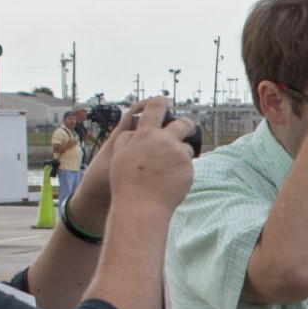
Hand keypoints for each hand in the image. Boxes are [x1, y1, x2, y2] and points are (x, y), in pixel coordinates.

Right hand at [95, 93, 194, 215]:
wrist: (141, 206)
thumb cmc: (126, 182)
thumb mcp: (119, 155)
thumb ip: (128, 138)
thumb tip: (137, 129)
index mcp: (145, 134)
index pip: (157, 107)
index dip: (161, 102)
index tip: (165, 102)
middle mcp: (165, 141)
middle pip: (184, 123)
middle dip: (186, 125)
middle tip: (185, 129)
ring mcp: (179, 155)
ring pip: (186, 148)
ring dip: (180, 155)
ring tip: (166, 171)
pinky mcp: (189, 170)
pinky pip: (187, 166)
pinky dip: (181, 171)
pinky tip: (169, 183)